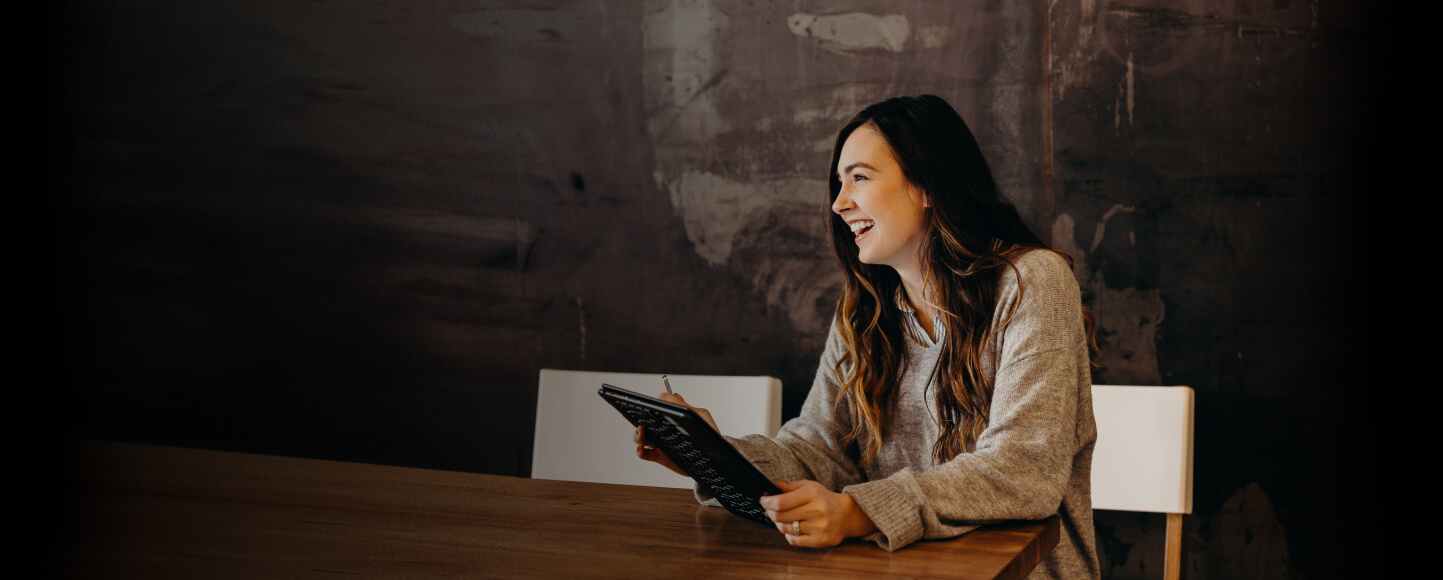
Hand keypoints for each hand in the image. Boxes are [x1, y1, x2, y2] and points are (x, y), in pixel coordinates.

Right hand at [633, 393, 719, 476]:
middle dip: (639, 419)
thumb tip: (673, 396)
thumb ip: (687, 407)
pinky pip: (645, 454)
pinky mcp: (660, 456)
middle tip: (643, 420)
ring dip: (637, 434)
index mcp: (672, 417)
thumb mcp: (702, 416)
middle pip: (645, 421)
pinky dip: (640, 451)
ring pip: (641, 437)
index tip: (653, 405)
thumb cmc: (709, 433)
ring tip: (642, 432)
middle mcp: (664, 428)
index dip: (652, 405)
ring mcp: (661, 442)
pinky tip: (642, 448)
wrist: (716, 456)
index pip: (657, 408)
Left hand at [759, 480, 878, 547]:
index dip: (767, 503)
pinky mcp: (820, 540)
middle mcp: (816, 511)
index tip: (763, 501)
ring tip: (781, 519)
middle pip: (780, 516)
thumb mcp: (810, 486)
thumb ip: (792, 486)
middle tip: (769, 510)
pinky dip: (788, 535)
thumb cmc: (824, 499)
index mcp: (812, 494)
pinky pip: (794, 540)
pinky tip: (791, 528)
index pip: (780, 502)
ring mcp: (819, 527)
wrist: (847, 515)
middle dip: (770, 513)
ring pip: (785, 529)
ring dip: (778, 524)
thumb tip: (775, 486)